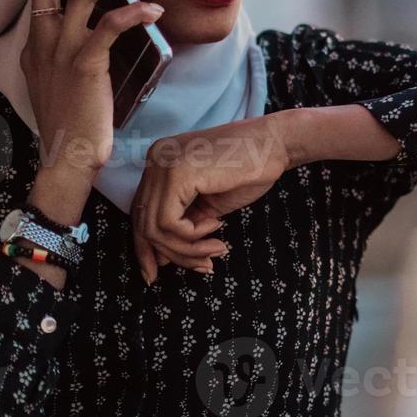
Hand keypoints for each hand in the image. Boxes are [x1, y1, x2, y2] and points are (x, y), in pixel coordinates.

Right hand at [20, 0, 163, 179]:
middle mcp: (44, 41)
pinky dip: (133, 13)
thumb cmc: (71, 122)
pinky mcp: (85, 65)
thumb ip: (65, 54)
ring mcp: (62, 51)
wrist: (67, 158)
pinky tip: (153, 10)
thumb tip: (83, 34)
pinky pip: (108, 26)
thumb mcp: (59, 81)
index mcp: (37, 44)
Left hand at [130, 114, 290, 283]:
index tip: (157, 273)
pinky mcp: (177, 173)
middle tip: (203, 265)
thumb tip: (160, 260)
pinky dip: (192, 235)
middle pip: (144, 223)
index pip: (140, 213)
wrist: (276, 143)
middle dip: (172, 254)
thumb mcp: (208, 204)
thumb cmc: (251, 169)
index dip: (146, 248)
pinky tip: (215, 225)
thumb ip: (183, 224)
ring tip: (215, 248)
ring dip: (187, 249)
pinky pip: (169, 222)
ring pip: (155, 228)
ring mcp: (163, 164)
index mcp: (159, 163)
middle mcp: (155, 159)